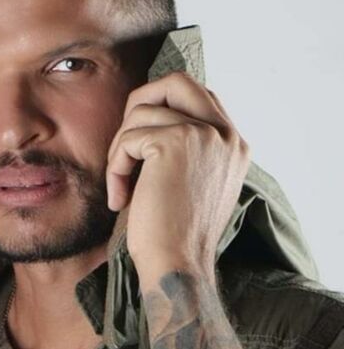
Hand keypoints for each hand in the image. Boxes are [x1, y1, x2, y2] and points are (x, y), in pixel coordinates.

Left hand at [105, 71, 250, 287]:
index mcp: (233, 144)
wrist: (177, 267)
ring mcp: (204, 134)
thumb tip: (145, 117)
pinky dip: (115, 168)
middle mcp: (226, 134)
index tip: (140, 149)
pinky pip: (129, 139)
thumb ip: (184, 148)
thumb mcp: (190, 184)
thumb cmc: (175, 236)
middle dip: (138, 107)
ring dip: (120, 149)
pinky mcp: (176, 142)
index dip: (160, 109)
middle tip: (125, 148)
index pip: (196, 95)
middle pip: (175, 81)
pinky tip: (120, 199)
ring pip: (142, 112)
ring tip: (122, 188)